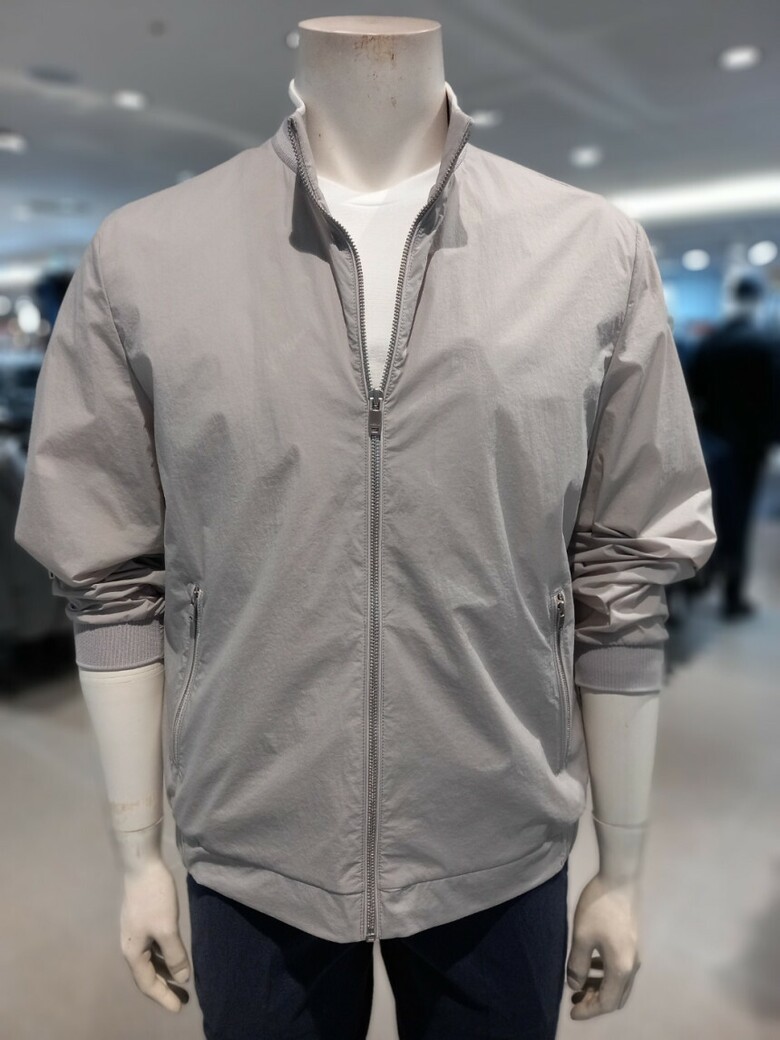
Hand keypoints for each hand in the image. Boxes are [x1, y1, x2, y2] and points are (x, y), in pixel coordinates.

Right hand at [119, 857, 191, 1011]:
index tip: (179, 1008)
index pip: (147, 983)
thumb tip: (182, 978)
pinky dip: (163, 956)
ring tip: (180, 981)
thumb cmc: (154, 898)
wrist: (142, 866)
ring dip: (164, 972)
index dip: (163, 997)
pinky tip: (173, 955)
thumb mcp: (167, 928)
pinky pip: (152, 948)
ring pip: (150, 960)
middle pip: (146, 974)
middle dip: (163, 987)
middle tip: (182, 998)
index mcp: (133, 952)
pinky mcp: (141, 921)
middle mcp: (130, 946)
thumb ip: (174, 955)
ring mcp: (135, 933)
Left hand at [566, 871, 641, 1019]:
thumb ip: (578, 965)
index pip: (607, 1002)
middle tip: (575, 1000)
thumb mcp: (582, 937)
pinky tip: (591, 963)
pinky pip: (620, 968)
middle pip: (616, 996)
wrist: (620, 879)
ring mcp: (634, 954)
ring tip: (579, 984)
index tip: (571, 1013)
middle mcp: (632, 966)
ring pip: (618, 982)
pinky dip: (605, 973)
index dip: (589, 1011)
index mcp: (621, 969)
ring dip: (600, 987)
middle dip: (595, 1002)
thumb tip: (575, 986)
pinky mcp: (632, 942)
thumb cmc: (598, 908)